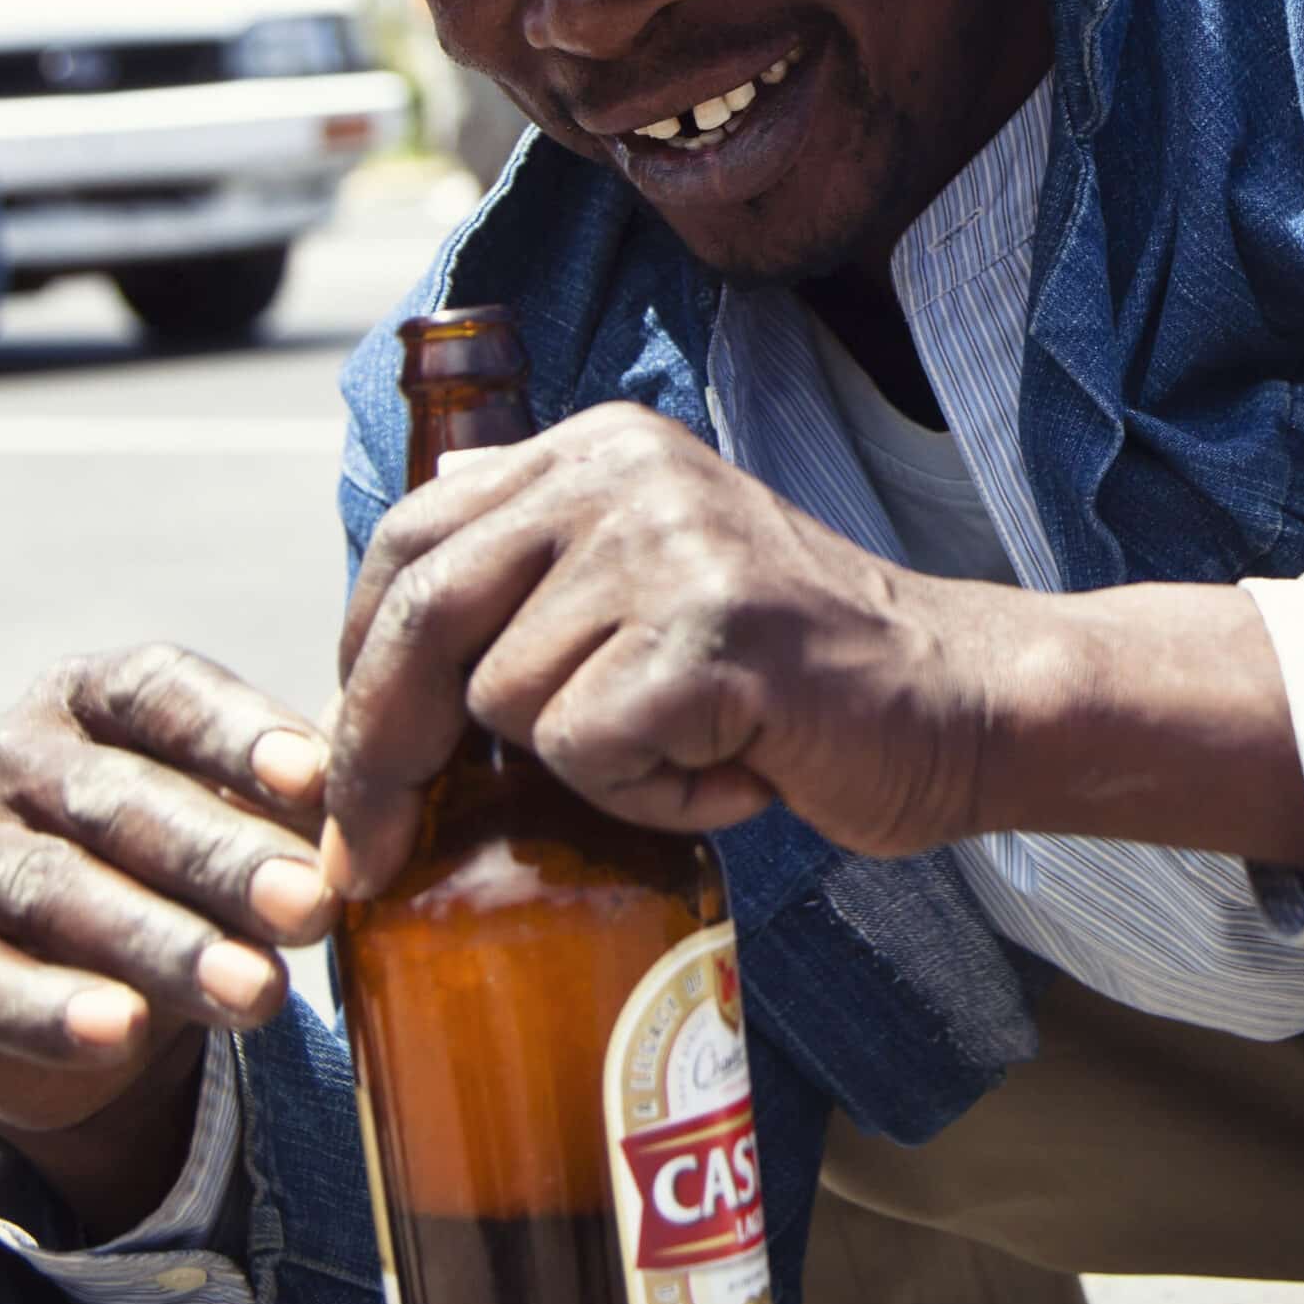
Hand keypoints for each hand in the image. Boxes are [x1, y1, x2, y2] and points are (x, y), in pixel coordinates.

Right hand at [0, 645, 337, 1233]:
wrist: (76, 997)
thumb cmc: (186, 870)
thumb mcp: (240, 816)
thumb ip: (302, 793)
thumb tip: (407, 780)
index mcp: (92, 691)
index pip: (164, 692)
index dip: (238, 734)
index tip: (320, 780)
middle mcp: (6, 749)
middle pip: (119, 800)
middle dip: (223, 859)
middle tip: (313, 911)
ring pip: (56, 892)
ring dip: (162, 946)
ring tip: (256, 995)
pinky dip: (50, 1010)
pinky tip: (120, 1032)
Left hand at [326, 404, 998, 896]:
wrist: (957, 703)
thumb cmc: (790, 673)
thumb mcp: (651, 572)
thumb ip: (538, 549)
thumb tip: (397, 554)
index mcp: (594, 448)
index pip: (409, 541)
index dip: (355, 664)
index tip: (346, 776)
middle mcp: (621, 471)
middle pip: (422, 612)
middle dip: (378, 752)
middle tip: (367, 855)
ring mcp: (668, 544)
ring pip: (505, 701)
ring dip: (585, 770)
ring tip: (691, 750)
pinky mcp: (708, 633)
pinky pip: (586, 752)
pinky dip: (648, 798)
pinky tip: (732, 772)